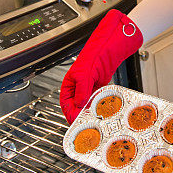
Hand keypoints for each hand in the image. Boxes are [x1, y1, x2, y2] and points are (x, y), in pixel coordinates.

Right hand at [60, 9, 142, 123]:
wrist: (107, 49)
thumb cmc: (92, 56)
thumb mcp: (84, 76)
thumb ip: (82, 92)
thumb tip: (79, 105)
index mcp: (69, 84)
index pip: (66, 103)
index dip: (70, 113)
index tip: (75, 121)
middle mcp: (77, 87)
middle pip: (75, 105)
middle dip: (80, 114)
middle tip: (85, 122)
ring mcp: (87, 87)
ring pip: (86, 103)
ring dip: (89, 110)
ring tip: (92, 117)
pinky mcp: (97, 87)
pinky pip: (95, 99)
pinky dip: (96, 105)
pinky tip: (99, 108)